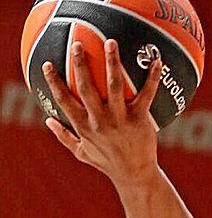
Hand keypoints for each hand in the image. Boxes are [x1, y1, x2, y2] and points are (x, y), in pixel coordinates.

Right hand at [42, 39, 160, 187]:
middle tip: (77, 44)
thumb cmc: (109, 163)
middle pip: (86, 87)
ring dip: (111, 62)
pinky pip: (147, 94)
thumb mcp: (83, 153)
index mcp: (84, 126)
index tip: (47, 64)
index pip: (64, 100)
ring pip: (114, 86)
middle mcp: (100, 120)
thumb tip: (48, 120)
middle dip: (80, 64)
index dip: (54, 81)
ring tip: (111, 42)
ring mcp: (120, 119)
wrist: (135, 176)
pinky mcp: (140, 120)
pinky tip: (158, 62)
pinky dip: (152, 78)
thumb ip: (64, 137)